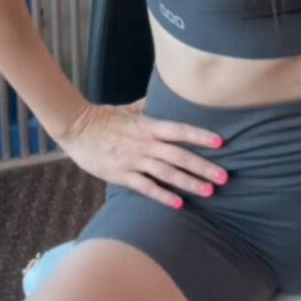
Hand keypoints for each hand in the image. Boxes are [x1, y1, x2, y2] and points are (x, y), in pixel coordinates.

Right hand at [58, 97, 229, 207]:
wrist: (75, 129)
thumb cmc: (103, 117)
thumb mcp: (129, 109)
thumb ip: (148, 106)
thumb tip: (163, 95)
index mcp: (149, 125)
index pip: (181, 130)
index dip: (201, 135)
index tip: (221, 142)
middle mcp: (146, 143)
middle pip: (180, 155)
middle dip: (204, 167)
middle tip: (225, 177)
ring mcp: (134, 160)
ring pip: (167, 173)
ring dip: (189, 182)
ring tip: (209, 192)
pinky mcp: (122, 175)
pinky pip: (146, 187)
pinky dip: (163, 195)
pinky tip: (178, 204)